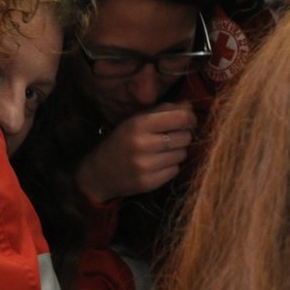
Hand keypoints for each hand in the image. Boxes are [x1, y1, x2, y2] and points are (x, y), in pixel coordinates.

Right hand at [75, 102, 197, 202]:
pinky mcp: (150, 183)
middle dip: (182, 136)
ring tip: (162, 151)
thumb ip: (163, 111)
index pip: (180, 118)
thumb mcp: (136, 120)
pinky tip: (158, 164)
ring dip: (177, 152)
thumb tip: (190, 106)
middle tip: (171, 137)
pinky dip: (171, 166)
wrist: (99, 172)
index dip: (189, 118)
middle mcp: (143, 144)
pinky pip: (175, 170)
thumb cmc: (122, 141)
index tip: (188, 120)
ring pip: (182, 154)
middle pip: (185, 137)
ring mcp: (146, 166)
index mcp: (139, 124)